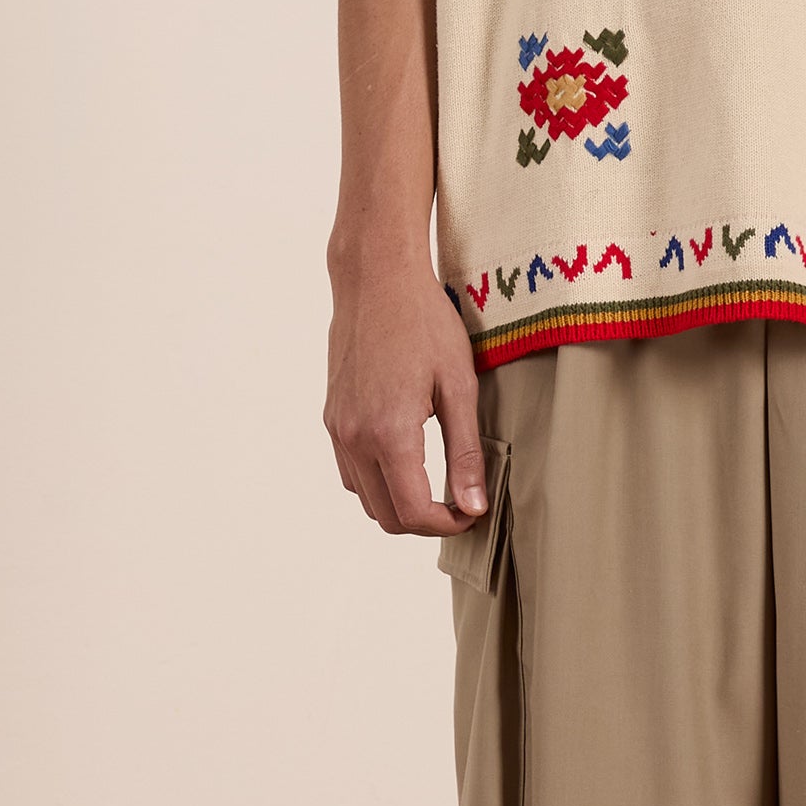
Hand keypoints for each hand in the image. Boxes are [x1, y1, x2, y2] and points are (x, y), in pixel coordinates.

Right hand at [324, 255, 485, 536]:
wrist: (377, 280)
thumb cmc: (424, 322)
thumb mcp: (459, 386)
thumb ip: (465, 452)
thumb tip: (473, 505)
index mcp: (389, 432)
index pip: (413, 512)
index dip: (447, 525)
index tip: (472, 512)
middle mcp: (354, 437)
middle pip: (386, 516)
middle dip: (425, 521)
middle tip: (460, 502)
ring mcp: (337, 429)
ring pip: (365, 498)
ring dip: (399, 504)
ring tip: (436, 484)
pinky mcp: (332, 417)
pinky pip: (350, 471)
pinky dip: (377, 482)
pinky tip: (406, 460)